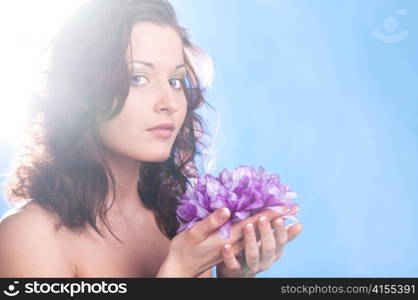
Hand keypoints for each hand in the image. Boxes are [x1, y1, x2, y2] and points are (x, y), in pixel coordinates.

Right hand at [157, 207, 283, 276]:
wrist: (181, 268)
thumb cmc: (184, 250)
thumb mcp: (194, 234)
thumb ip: (210, 222)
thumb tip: (226, 210)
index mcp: (228, 238)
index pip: (254, 223)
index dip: (269, 213)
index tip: (285, 205)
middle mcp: (234, 243)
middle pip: (261, 229)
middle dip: (277, 217)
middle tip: (293, 207)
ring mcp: (233, 247)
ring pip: (258, 234)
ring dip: (272, 225)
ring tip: (284, 215)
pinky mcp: (229, 248)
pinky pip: (250, 238)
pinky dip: (261, 231)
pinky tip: (265, 226)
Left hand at [216, 207, 302, 277]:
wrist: (237, 271)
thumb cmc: (256, 249)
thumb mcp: (269, 241)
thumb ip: (283, 233)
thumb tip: (299, 221)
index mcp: (274, 252)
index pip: (281, 242)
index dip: (280, 231)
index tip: (279, 218)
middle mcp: (265, 261)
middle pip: (268, 248)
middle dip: (266, 233)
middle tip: (262, 218)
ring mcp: (250, 266)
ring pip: (252, 255)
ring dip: (250, 240)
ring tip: (247, 226)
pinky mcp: (235, 270)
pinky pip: (233, 264)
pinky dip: (230, 255)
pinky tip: (226, 246)